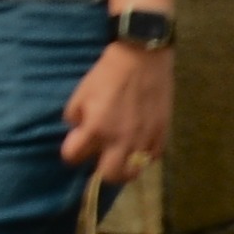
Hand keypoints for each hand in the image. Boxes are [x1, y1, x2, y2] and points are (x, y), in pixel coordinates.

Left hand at [56, 42, 172, 190]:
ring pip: (134, 172)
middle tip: (101, 161)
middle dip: (101, 173)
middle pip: (109, 177)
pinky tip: (140, 144)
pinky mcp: (161, 132)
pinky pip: (153, 156)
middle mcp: (120, 140)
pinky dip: (144, 155)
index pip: (73, 157)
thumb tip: (79, 132)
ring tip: (122, 157)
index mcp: (96, 130)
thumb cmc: (108, 73)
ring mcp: (143, 138)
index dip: (72, 151)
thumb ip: (75, 118)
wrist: (143, 57)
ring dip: (124, 167)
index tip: (77, 143)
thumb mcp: (81, 93)